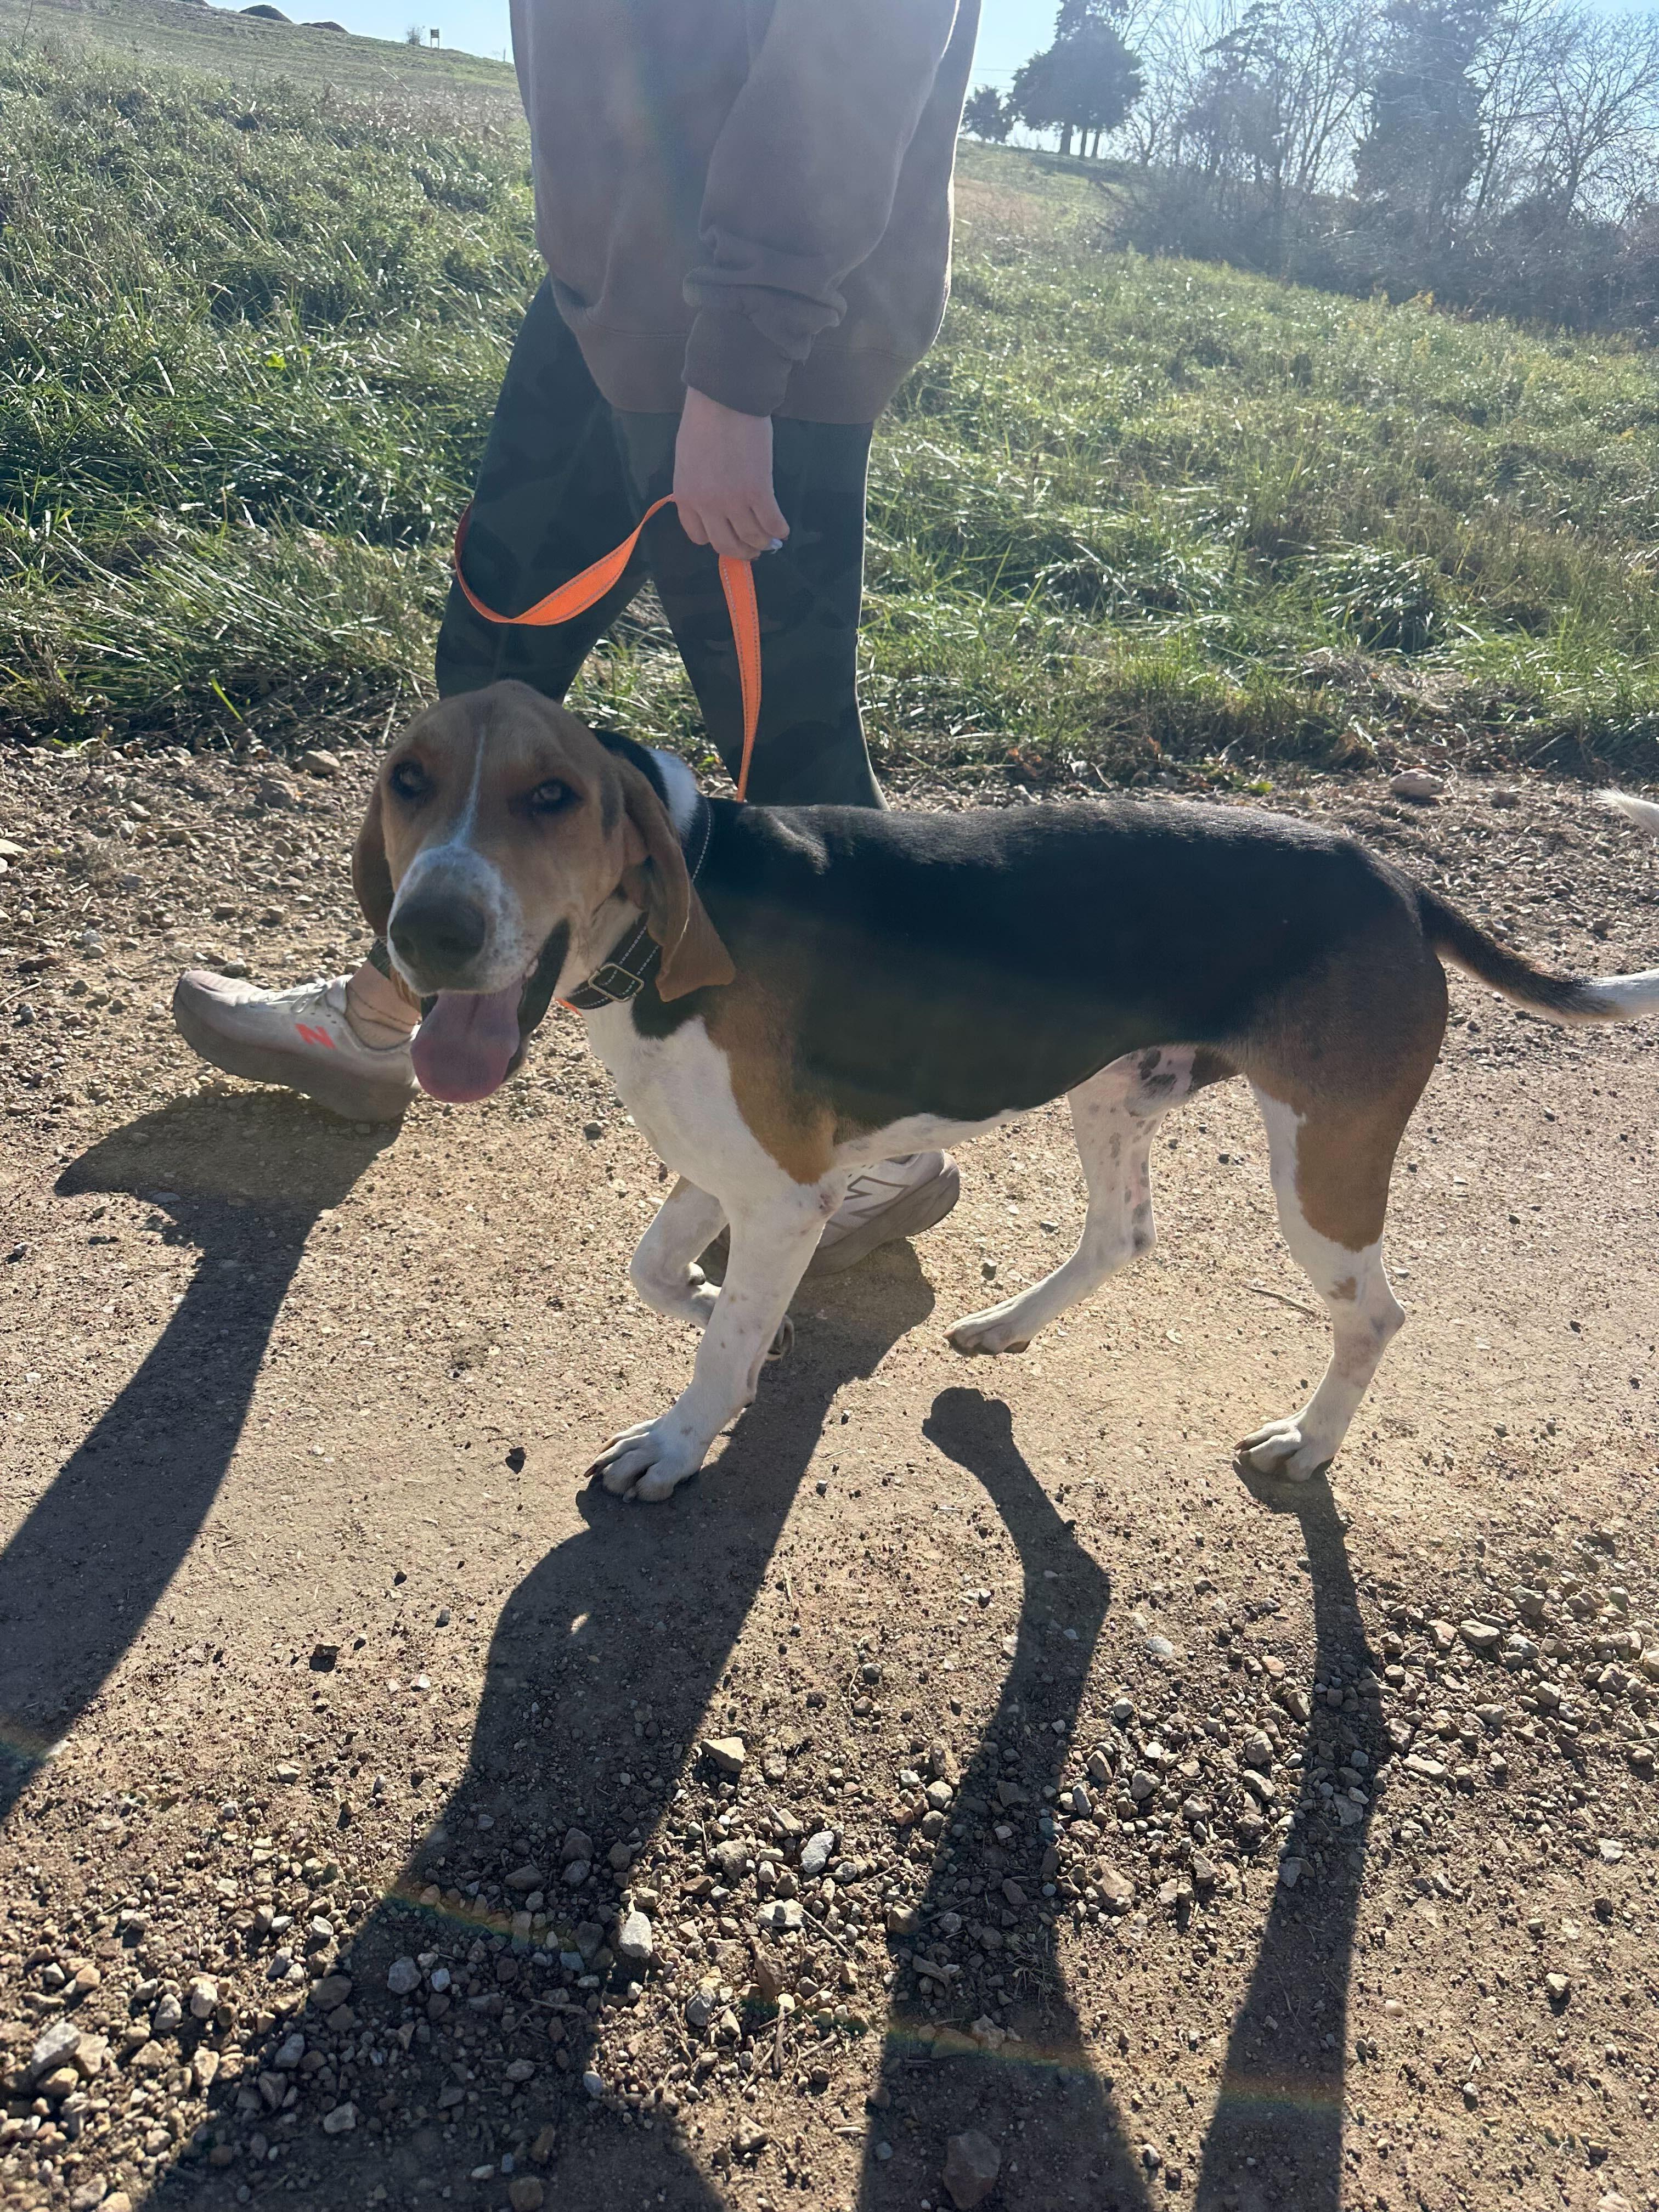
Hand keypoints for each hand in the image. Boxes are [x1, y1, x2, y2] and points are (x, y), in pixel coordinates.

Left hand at [673, 387, 788, 561]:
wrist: (724, 400)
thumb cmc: (704, 421)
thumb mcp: (688, 459)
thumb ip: (697, 484)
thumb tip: (712, 501)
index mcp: (686, 495)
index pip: (698, 535)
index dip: (714, 539)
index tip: (726, 535)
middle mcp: (707, 505)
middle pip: (724, 545)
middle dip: (741, 551)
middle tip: (752, 550)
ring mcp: (733, 501)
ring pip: (751, 537)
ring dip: (762, 543)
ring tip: (770, 540)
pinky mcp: (758, 491)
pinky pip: (771, 522)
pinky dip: (778, 530)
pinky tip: (782, 528)